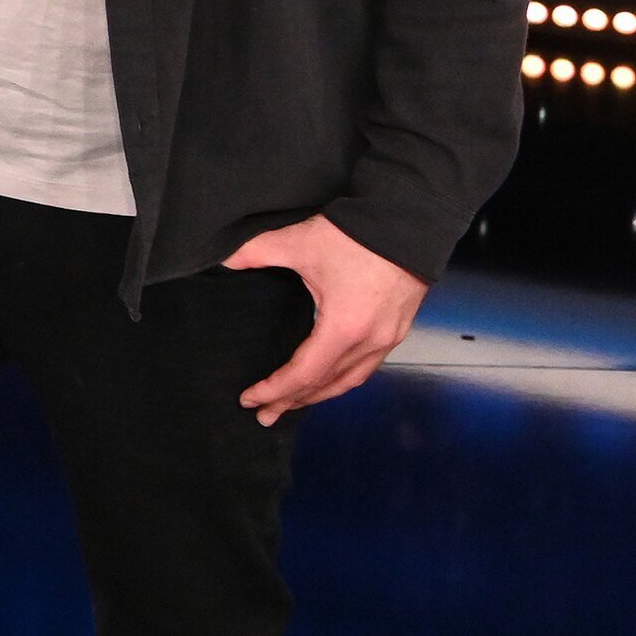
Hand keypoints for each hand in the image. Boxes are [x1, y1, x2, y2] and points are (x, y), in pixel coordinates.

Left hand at [226, 215, 428, 425]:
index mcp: (343, 328)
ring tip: (293, 403)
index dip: (274, 390)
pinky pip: (367, 366)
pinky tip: (328, 377)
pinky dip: (342, 378)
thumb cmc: (359, 234)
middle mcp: (370, 341)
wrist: (411, 220)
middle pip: (326, 385)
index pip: (303, 374)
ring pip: (350, 379)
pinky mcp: (397, 328)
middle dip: (293, 402)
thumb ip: (255, 252)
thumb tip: (224, 260)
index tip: (250, 399)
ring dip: (320, 394)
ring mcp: (388, 337)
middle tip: (265, 415)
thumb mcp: (299, 242)